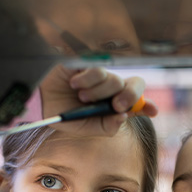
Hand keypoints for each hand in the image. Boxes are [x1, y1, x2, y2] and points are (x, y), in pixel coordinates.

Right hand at [39, 65, 158, 135]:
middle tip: (117, 106)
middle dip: (130, 96)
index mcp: (114, 105)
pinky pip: (99, 70)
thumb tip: (123, 117)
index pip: (138, 103)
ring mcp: (102, 75)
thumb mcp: (85, 128)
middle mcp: (112, 89)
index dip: (147, 106)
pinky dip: (87, 80)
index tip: (152, 110)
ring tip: (82, 97)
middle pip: (136, 84)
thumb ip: (106, 126)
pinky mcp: (89, 62)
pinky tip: (75, 83)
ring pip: (115, 80)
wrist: (39, 101)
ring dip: (99, 93)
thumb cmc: (62, 114)